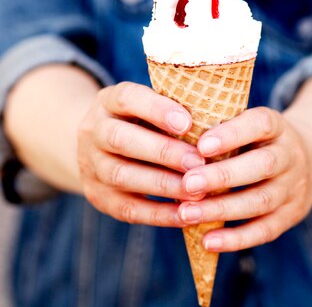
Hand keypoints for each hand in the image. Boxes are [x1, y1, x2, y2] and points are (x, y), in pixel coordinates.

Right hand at [77, 82, 205, 226]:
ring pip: (121, 175)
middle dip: (163, 152)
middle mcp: (93, 130)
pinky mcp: (99, 197)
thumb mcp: (151, 108)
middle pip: (120, 139)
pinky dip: (159, 213)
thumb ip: (176, 112)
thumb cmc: (144, 123)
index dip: (156, 109)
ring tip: (197, 191)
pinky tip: (186, 214)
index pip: (126, 97)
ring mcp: (90, 165)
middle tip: (199, 163)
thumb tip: (220, 125)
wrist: (101, 148)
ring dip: (163, 185)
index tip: (187, 123)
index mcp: (108, 101)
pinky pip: (128, 208)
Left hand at [176, 107, 311, 251]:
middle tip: (188, 184)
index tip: (201, 145)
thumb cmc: (256, 139)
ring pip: (261, 200)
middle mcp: (290, 155)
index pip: (260, 124)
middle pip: (262, 165)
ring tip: (187, 214)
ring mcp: (293, 187)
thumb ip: (217, 126)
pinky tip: (207, 241)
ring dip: (222, 209)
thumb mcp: (245, 123)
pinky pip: (265, 230)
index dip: (232, 134)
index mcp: (276, 126)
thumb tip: (168, 132)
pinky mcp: (291, 215)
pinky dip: (235, 239)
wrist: (309, 158)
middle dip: (223, 176)